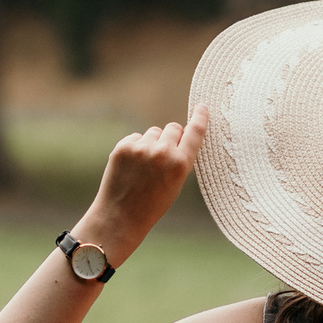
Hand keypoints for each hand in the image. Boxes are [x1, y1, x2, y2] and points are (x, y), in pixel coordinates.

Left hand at [75, 107, 207, 264]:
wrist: (121, 216)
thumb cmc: (152, 203)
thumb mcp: (176, 183)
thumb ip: (179, 158)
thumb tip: (177, 132)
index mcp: (181, 164)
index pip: (195, 132)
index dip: (200, 118)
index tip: (202, 106)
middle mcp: (163, 153)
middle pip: (173, 128)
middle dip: (172, 137)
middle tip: (163, 157)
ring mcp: (141, 148)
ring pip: (154, 132)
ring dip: (152, 143)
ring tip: (144, 167)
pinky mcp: (123, 146)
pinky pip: (136, 137)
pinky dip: (136, 147)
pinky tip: (131, 166)